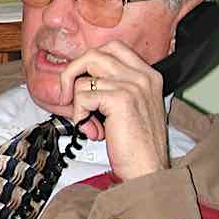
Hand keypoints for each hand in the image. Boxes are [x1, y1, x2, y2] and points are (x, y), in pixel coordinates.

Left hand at [57, 41, 169, 180]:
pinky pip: (83, 97)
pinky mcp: (120, 99)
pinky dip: (80, 116)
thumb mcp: (131, 109)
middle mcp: (142, 76)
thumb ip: (114, 89)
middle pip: (93, 55)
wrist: (149, 171)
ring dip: (78, 105)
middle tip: (69, 97)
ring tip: (90, 124)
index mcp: (148, 75)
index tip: (80, 83)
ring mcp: (132, 85)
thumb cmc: (138, 146)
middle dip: (73, 75)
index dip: (88, 63)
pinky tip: (93, 131)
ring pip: (83, 80)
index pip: (112, 48)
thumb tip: (82, 81)